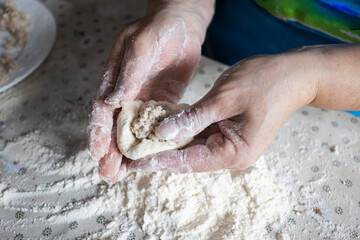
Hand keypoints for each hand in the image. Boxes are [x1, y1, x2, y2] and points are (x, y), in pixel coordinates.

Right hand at [87, 0, 213, 181]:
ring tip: (124, 174)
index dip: (98, 131)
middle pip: (115, 125)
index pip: (102, 108)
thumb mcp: (142, 46)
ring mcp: (145, 99)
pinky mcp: (163, 102)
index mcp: (115, 78)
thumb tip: (114, 100)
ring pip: (134, 130)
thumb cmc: (159, 28)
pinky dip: (152, 142)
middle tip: (109, 173)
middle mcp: (127, 92)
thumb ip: (129, 72)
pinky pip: (156, 125)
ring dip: (129, 151)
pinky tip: (152, 157)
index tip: (97, 152)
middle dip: (111, 150)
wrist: (183, 24)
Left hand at [128, 49, 323, 172]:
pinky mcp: (229, 132)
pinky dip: (184, 130)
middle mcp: (231, 154)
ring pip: (193, 146)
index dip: (160, 160)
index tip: (134, 161)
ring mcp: (230, 144)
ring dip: (170, 142)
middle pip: (189, 157)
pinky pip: (202, 134)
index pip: (188, 161)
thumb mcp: (224, 99)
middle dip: (161, 153)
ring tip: (141, 141)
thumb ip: (192, 119)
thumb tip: (163, 134)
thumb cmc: (265, 83)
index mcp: (233, 153)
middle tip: (131, 153)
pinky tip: (163, 126)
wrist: (295, 75)